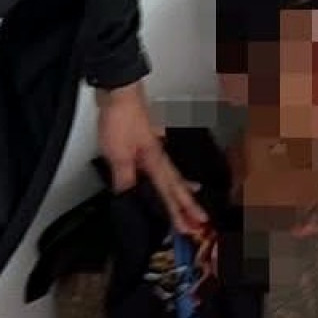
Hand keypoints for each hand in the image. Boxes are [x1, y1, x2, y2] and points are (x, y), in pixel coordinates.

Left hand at [96, 81, 206, 235]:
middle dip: (187, 205)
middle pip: (175, 185)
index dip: (177, 211)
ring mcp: (152, 148)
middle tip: (199, 221)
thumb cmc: (122, 117)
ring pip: (170, 175)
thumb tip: (128, 198)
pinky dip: (165, 176)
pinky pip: (158, 166)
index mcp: (154, 160)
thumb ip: (125, 178)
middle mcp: (157, 155)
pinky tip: (163, 175)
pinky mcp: (142, 142)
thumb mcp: (118, 153)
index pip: (168, 192)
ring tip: (192, 199)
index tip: (188, 226)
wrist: (118, 91)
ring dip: (180, 190)